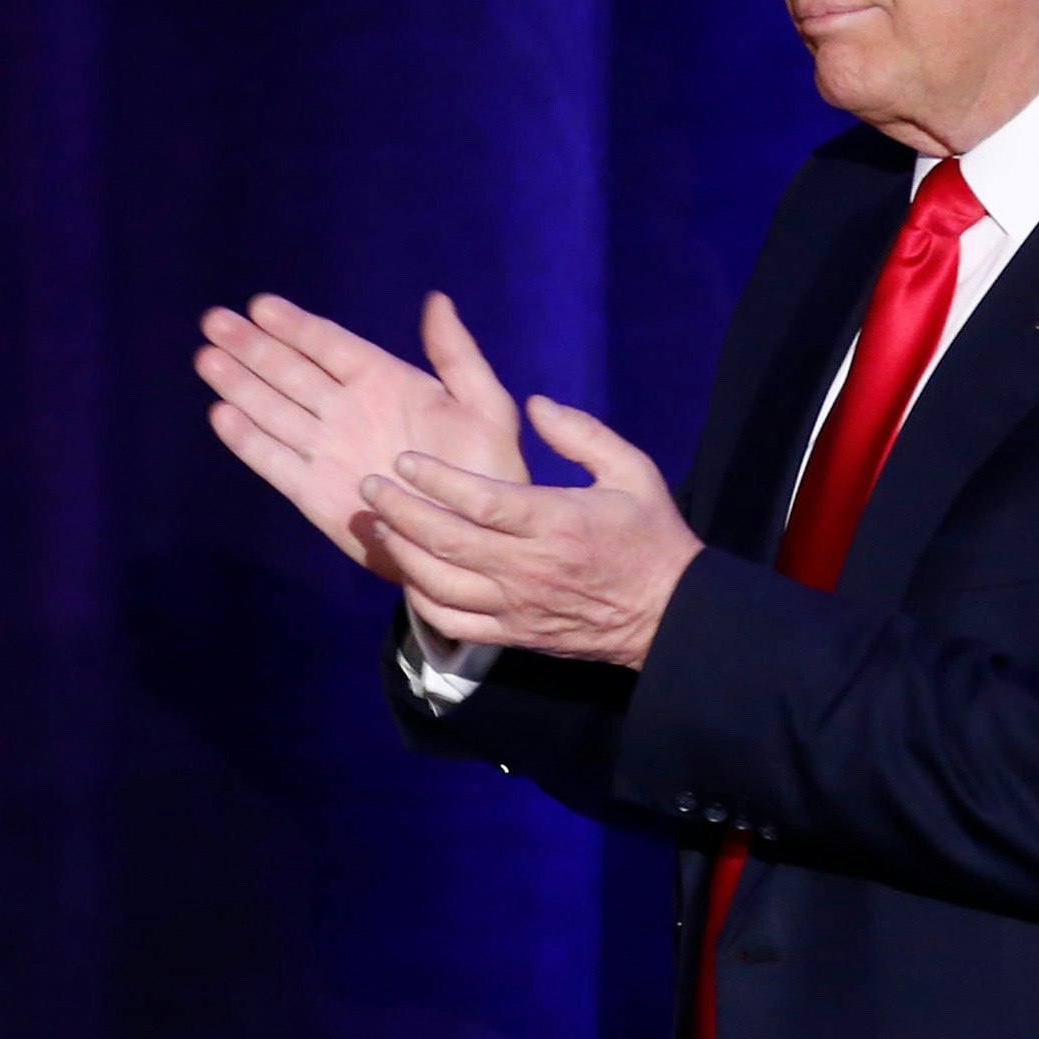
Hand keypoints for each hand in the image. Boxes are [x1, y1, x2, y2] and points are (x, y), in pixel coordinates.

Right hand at [198, 291, 528, 576]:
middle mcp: (348, 411)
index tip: (260, 306)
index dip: (295, 326)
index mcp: (386, 382)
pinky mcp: (315, 493)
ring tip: (207, 358)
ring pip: (274, 409)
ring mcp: (328, 450)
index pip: (329, 345)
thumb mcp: (487, 409)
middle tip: (214, 321)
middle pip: (290, 372)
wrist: (473, 545)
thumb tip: (436, 300)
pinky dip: (248, 440)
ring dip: (240, 384)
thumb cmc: (489, 474)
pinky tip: (221, 414)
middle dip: (252, 347)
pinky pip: (275, 460)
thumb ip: (458, 356)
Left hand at [356, 396, 703, 667]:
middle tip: (370, 485)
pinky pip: (452, 622)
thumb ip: (581, 433)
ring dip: (403, 551)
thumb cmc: (651, 536)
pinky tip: (409, 572)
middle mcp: (529, 567)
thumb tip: (534, 403)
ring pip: (440, 583)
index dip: (436, 479)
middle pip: (447, 540)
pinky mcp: (513, 634)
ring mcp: (517, 606)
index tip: (404, 460)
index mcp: (556, 521)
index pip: (481, 500)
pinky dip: (421, 599)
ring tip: (380, 523)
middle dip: (401, 510)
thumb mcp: (632, 470)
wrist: (668, 615)